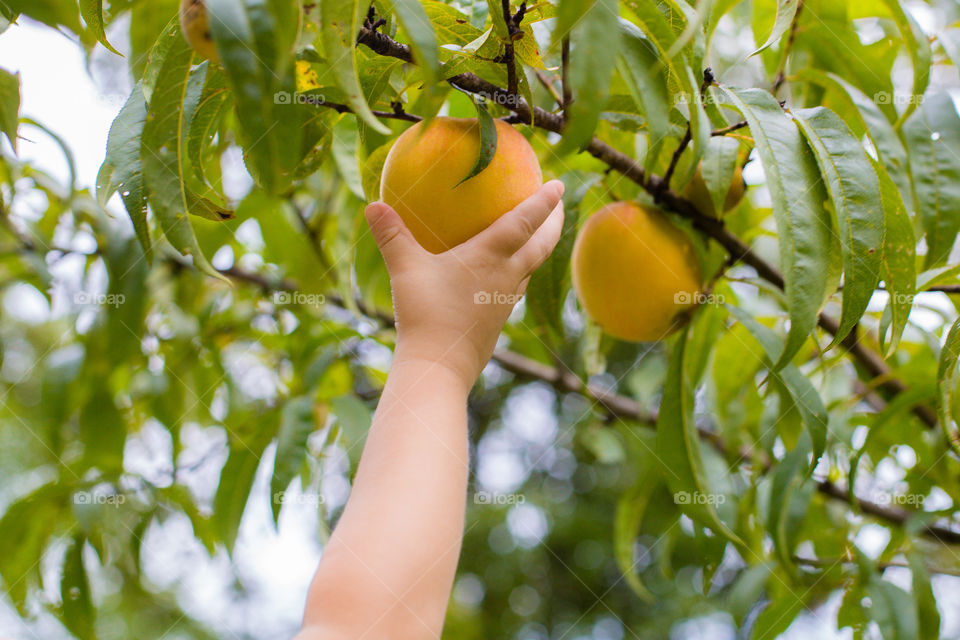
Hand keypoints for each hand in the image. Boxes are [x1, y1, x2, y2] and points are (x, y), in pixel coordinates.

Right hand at [365, 180, 565, 387]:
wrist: (441, 366)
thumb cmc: (425, 314)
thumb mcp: (405, 270)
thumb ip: (392, 236)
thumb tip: (372, 205)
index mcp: (491, 257)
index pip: (526, 221)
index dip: (544, 202)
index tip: (558, 184)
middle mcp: (507, 276)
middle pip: (543, 246)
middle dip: (555, 223)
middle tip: (561, 206)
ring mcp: (505, 301)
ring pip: (532, 268)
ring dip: (540, 248)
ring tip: (538, 237)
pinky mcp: (498, 320)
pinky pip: (515, 288)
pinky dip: (519, 273)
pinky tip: (503, 276)